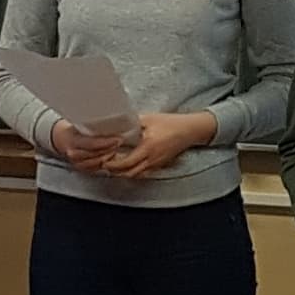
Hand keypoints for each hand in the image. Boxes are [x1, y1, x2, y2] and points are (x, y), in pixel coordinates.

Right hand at [46, 116, 117, 169]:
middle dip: (110, 149)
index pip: (92, 144)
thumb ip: (91, 125)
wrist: (61, 139)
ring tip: (118, 149)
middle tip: (120, 142)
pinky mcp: (81, 168)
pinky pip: (95, 168)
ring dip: (109, 157)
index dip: (107, 142)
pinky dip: (105, 163)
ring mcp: (77, 163)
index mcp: (73, 141)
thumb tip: (110, 121)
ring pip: (97, 163)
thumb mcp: (79, 124)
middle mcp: (74, 154)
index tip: (118, 138)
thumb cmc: (72, 130)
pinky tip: (112, 157)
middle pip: (96, 154)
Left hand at [98, 110, 213, 180]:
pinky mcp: (160, 165)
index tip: (104, 161)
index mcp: (148, 147)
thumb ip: (132, 122)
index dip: (113, 165)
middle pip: (129, 173)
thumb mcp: (149, 119)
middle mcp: (152, 159)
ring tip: (114, 167)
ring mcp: (157, 164)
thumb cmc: (172, 123)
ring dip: (124, 173)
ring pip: (136, 175)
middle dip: (115, 172)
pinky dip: (133, 172)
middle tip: (105, 165)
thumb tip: (116, 124)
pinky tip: (128, 166)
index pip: (126, 163)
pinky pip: (144, 173)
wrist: (190, 130)